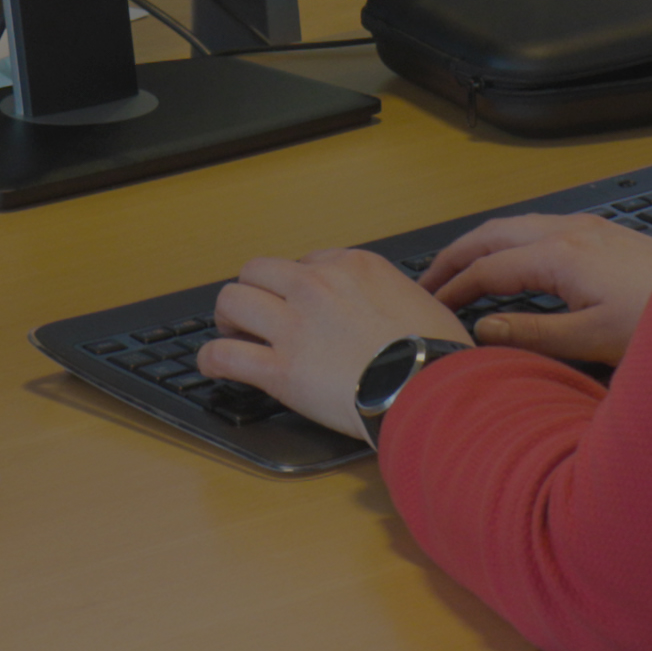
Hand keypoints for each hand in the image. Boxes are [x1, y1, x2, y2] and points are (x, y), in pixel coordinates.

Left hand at [197, 248, 471, 441]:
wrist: (431, 390)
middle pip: (257, 270)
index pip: (306, 261)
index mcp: (355, 266)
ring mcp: (295, 325)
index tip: (299, 304)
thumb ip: (397, 297)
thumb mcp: (425, 303)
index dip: (298, 285)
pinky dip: (213, 360)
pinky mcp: (280, 368)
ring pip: (232, 301)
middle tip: (257, 316)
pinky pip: (224, 355)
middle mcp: (318, 286)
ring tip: (234, 336)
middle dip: (253, 291)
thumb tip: (399, 309)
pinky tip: (215, 367)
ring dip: (229, 319)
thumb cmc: (438, 355)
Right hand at [419, 213, 651, 366]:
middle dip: (455, 255)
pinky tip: (513, 262)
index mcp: (560, 254)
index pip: (487, 269)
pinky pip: (538, 228)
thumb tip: (482, 327)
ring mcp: (588, 228)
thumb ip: (533, 333)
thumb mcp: (593, 339)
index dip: (452, 288)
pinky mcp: (603, 234)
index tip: (428, 308)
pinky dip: (509, 243)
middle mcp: (569, 231)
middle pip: (493, 234)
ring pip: (516, 226)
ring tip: (459, 270)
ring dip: (481, 245)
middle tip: (427, 281)